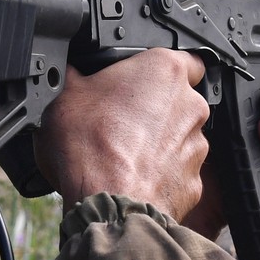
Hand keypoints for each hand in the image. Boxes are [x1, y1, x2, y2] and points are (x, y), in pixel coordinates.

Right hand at [35, 49, 210, 221]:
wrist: (105, 203)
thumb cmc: (90, 147)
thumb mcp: (64, 93)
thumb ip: (75, 75)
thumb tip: (68, 71)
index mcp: (165, 71)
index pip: (185, 57)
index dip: (160, 69)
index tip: (140, 79)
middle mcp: (190, 106)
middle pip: (178, 100)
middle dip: (154, 109)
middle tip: (119, 120)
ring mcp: (195, 146)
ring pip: (179, 138)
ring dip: (157, 143)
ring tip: (121, 153)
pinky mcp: (192, 183)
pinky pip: (176, 174)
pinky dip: (158, 176)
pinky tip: (131, 178)